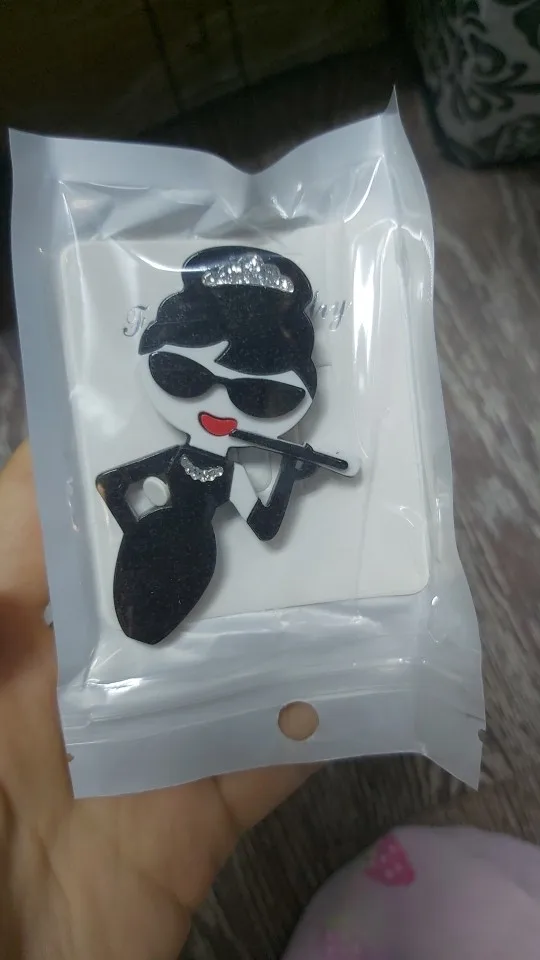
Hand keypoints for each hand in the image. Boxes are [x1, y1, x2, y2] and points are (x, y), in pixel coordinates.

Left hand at [0, 443, 313, 959]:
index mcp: (11, 627)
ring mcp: (141, 742)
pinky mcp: (192, 816)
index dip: (118, 453)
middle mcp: (78, 673)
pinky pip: (268, 760)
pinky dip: (320, 722)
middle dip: (224, 518)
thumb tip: (36, 497)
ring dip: (288, 610)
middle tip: (294, 457)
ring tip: (350, 543)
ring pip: (229, 655)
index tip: (188, 401)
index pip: (64, 516)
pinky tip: (371, 672)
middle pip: (164, 575)